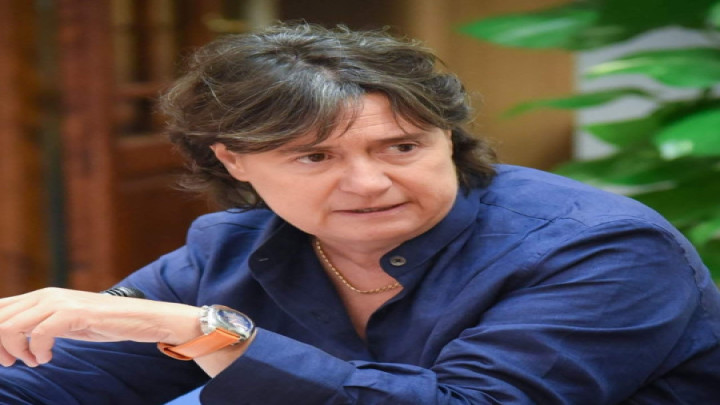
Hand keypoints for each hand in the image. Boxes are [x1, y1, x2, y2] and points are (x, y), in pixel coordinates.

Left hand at [0, 287, 200, 366]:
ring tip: (34, 361)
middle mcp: (46, 295)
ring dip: (17, 351)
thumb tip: (9, 336)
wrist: (138, 317)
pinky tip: (48, 358)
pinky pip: (37, 335)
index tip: (5, 356)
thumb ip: (39, 323)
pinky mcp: (72, 313)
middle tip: (15, 362)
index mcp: (41, 296)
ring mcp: (59, 303)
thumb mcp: (64, 321)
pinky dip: (37, 352)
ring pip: (10, 327)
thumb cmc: (102, 322)